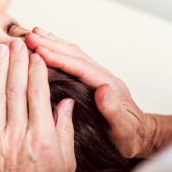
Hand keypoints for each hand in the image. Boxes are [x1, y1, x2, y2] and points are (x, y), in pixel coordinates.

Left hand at [0, 39, 75, 171]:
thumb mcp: (65, 160)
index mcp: (41, 139)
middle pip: (16, 90)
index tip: (37, 55)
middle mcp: (18, 136)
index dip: (36, 72)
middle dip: (17, 63)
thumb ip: (64, 129)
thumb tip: (65, 102)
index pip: (37, 95)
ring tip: (0, 50)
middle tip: (18, 43)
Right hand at [25, 28, 154, 158]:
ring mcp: (97, 76)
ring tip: (34, 34)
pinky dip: (58, 50)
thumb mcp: (125, 130)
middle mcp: (103, 76)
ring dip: (53, 42)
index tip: (39, 50)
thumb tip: (104, 90)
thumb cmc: (131, 137)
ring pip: (73, 54)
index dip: (58, 57)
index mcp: (109, 86)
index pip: (80, 67)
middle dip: (51, 43)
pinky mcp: (92, 79)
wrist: (141, 137)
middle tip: (30, 36)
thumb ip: (114, 111)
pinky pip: (72, 60)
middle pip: (74, 54)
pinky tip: (47, 46)